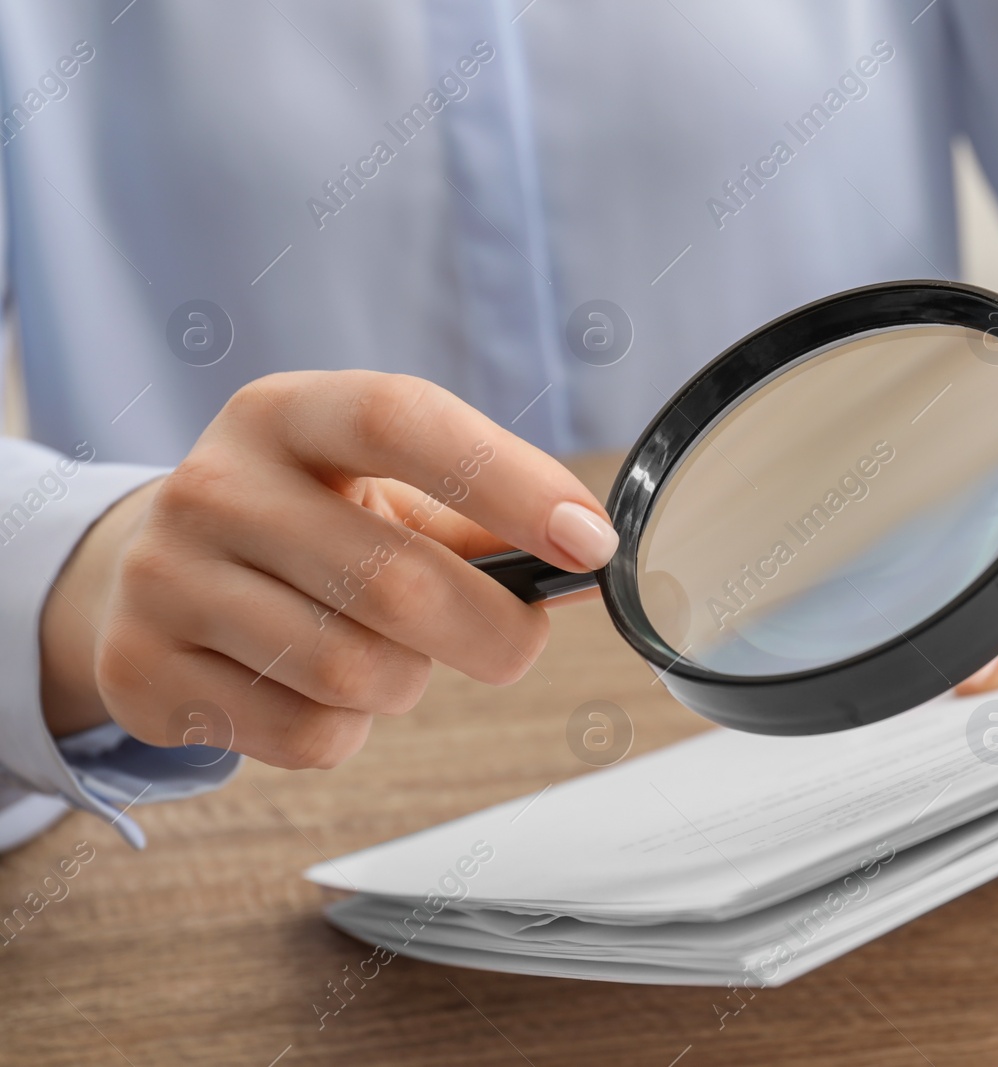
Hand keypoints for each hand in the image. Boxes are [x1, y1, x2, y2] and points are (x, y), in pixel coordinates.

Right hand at [40, 371, 618, 769]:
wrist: (150, 578)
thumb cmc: (310, 527)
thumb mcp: (380, 491)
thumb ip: (479, 518)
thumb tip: (585, 555)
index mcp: (284, 414)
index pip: (400, 419)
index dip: (508, 480)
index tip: (590, 542)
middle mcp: (212, 484)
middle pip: (396, 581)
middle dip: (492, 631)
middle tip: (514, 639)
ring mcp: (163, 580)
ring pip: (354, 671)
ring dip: (407, 681)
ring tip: (384, 653)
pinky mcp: (141, 673)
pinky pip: (306, 735)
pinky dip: (347, 730)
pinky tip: (318, 691)